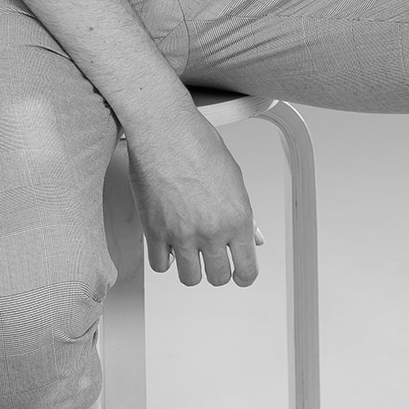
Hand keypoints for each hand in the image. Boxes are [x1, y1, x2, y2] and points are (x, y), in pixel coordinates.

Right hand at [124, 105, 259, 286]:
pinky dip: (165, 259)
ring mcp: (182, 234)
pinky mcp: (154, 231)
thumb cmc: (198, 144)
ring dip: (191, 268)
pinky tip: (169, 245)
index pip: (247, 269)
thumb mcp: (234, 178)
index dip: (244, 275)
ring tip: (190, 251)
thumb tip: (254, 238)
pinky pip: (161, 265)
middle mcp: (212, 231)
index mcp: (237, 218)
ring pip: (190, 278)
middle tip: (213, 259)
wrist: (164, 130)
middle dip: (218, 270)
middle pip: (219, 278)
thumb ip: (244, 215)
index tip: (239, 274)